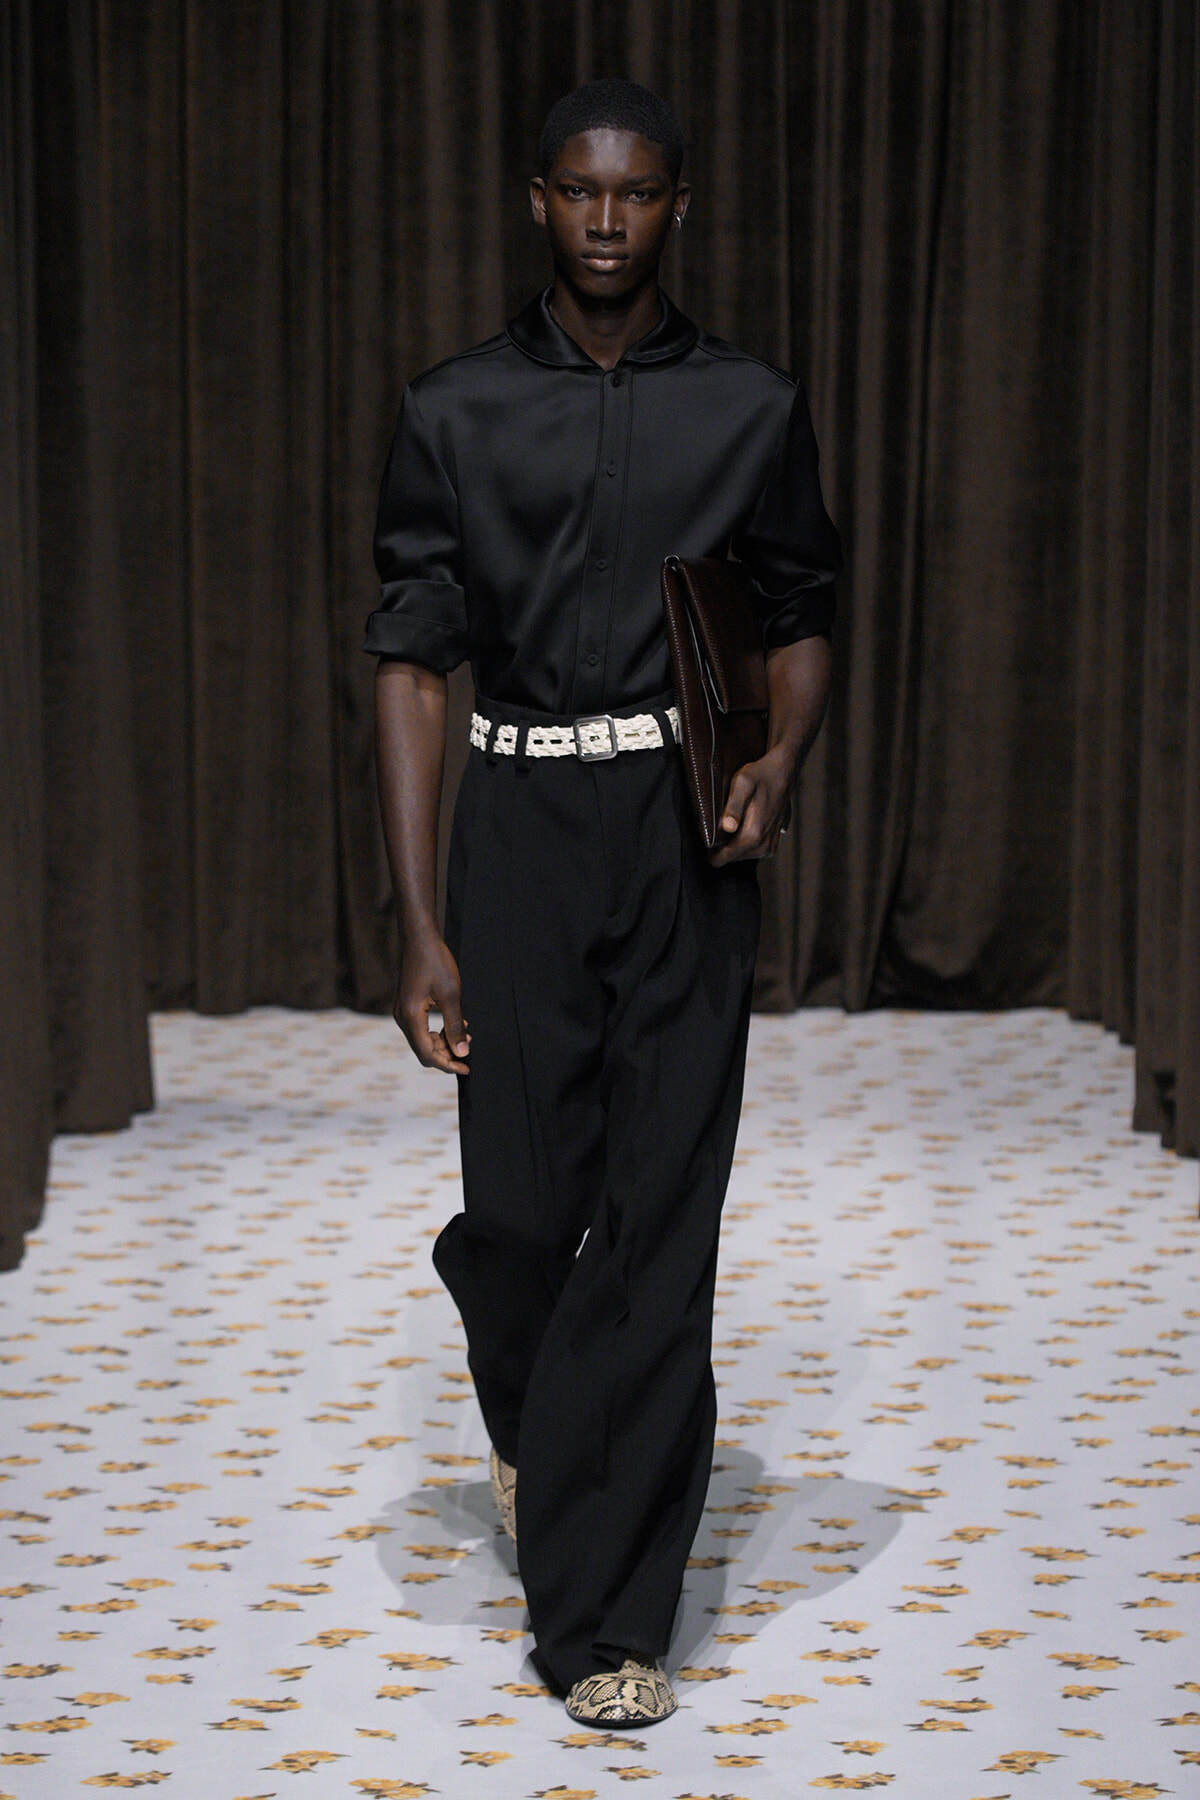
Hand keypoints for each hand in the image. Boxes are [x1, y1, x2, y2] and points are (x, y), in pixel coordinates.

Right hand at [394, 925, 470, 1073]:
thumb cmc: (435, 962)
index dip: (448, 1064)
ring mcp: (402, 1011)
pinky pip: (421, 1028)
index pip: (428, 1054)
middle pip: (424, 1050)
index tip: (467, 1068)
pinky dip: (438, 1031)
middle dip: (446, 1055)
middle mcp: (402, 1018)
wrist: (419, 938)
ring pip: (423, 1040)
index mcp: (410, 1017)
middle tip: (469, 1051)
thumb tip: (462, 1053)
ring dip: (444, 1042)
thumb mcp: (451, 995)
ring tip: (466, 1036)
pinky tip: (456, 1025)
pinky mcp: (407, 1005)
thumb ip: (455, 1026)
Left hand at [709, 748, 793, 865]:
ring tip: (733, 820)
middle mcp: (763, 846)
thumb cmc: (760, 776)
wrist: (782, 772)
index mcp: (753, 835)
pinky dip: (744, 842)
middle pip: (731, 858)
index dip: (711, 850)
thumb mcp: (742, 783)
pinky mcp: (772, 844)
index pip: (722, 858)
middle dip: (723, 844)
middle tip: (723, 821)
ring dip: (733, 842)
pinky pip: (752, 852)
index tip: (708, 836)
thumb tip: (727, 827)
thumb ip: (733, 806)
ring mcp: (769, 847)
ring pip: (741, 855)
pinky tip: (743, 825)